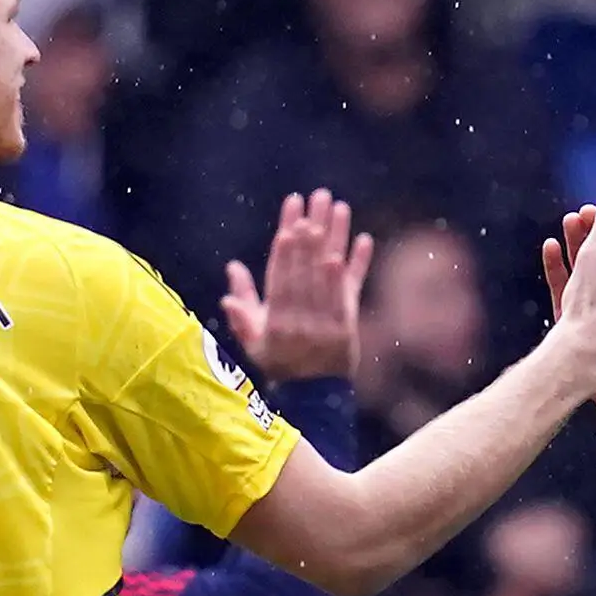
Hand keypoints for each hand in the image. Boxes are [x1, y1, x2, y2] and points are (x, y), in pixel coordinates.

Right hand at [222, 189, 371, 382]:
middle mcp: (302, 318)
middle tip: (316, 197)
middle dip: (312, 228)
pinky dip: (358, 264)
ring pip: (331, 272)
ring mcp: (327, 320)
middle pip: (307, 265)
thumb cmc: (279, 364)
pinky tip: (362, 239)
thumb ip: (242, 305)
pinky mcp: (349, 323)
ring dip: (337, 237)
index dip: (286, 242)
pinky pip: (354, 289)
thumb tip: (233, 267)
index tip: (291, 213)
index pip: (281, 272)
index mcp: (276, 319)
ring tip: (339, 207)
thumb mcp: (253, 340)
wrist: (313, 398)